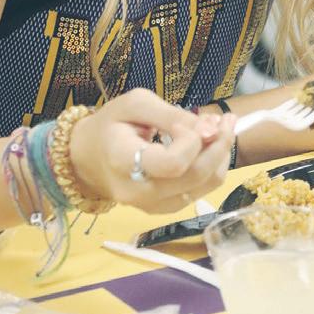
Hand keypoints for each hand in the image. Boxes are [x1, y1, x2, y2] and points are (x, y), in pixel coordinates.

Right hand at [68, 89, 235, 213]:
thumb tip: (211, 130)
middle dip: (218, 145)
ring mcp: (151, 206)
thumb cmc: (111, 124)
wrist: (88, 156)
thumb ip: (172, 115)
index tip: (185, 121)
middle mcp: (138, 192)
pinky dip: (212, 168)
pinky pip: (199, 192)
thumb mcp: (135, 104)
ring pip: (204, 186)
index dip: (191, 140)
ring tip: (220, 129)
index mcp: (123, 161)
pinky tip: (208, 148)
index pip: (172, 163)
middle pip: (194, 176)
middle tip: (225, 120)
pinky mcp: (163, 209)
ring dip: (220, 156)